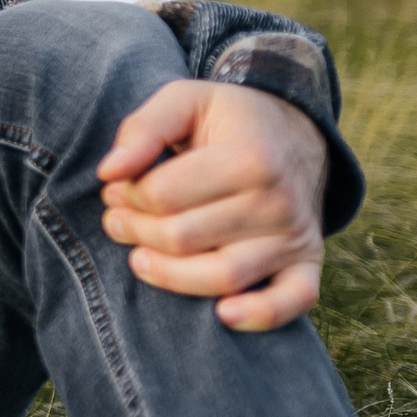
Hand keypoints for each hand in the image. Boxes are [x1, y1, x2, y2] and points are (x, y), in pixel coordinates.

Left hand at [98, 80, 331, 330]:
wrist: (294, 132)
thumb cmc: (227, 120)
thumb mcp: (184, 100)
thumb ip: (143, 130)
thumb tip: (109, 172)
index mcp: (251, 157)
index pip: (163, 195)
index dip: (127, 195)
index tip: (118, 188)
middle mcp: (279, 200)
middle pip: (183, 238)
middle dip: (136, 231)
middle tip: (116, 219)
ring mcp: (296, 236)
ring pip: (223, 276)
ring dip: (169, 275)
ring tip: (138, 259)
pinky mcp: (307, 263)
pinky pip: (291, 301)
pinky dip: (260, 315)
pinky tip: (222, 315)